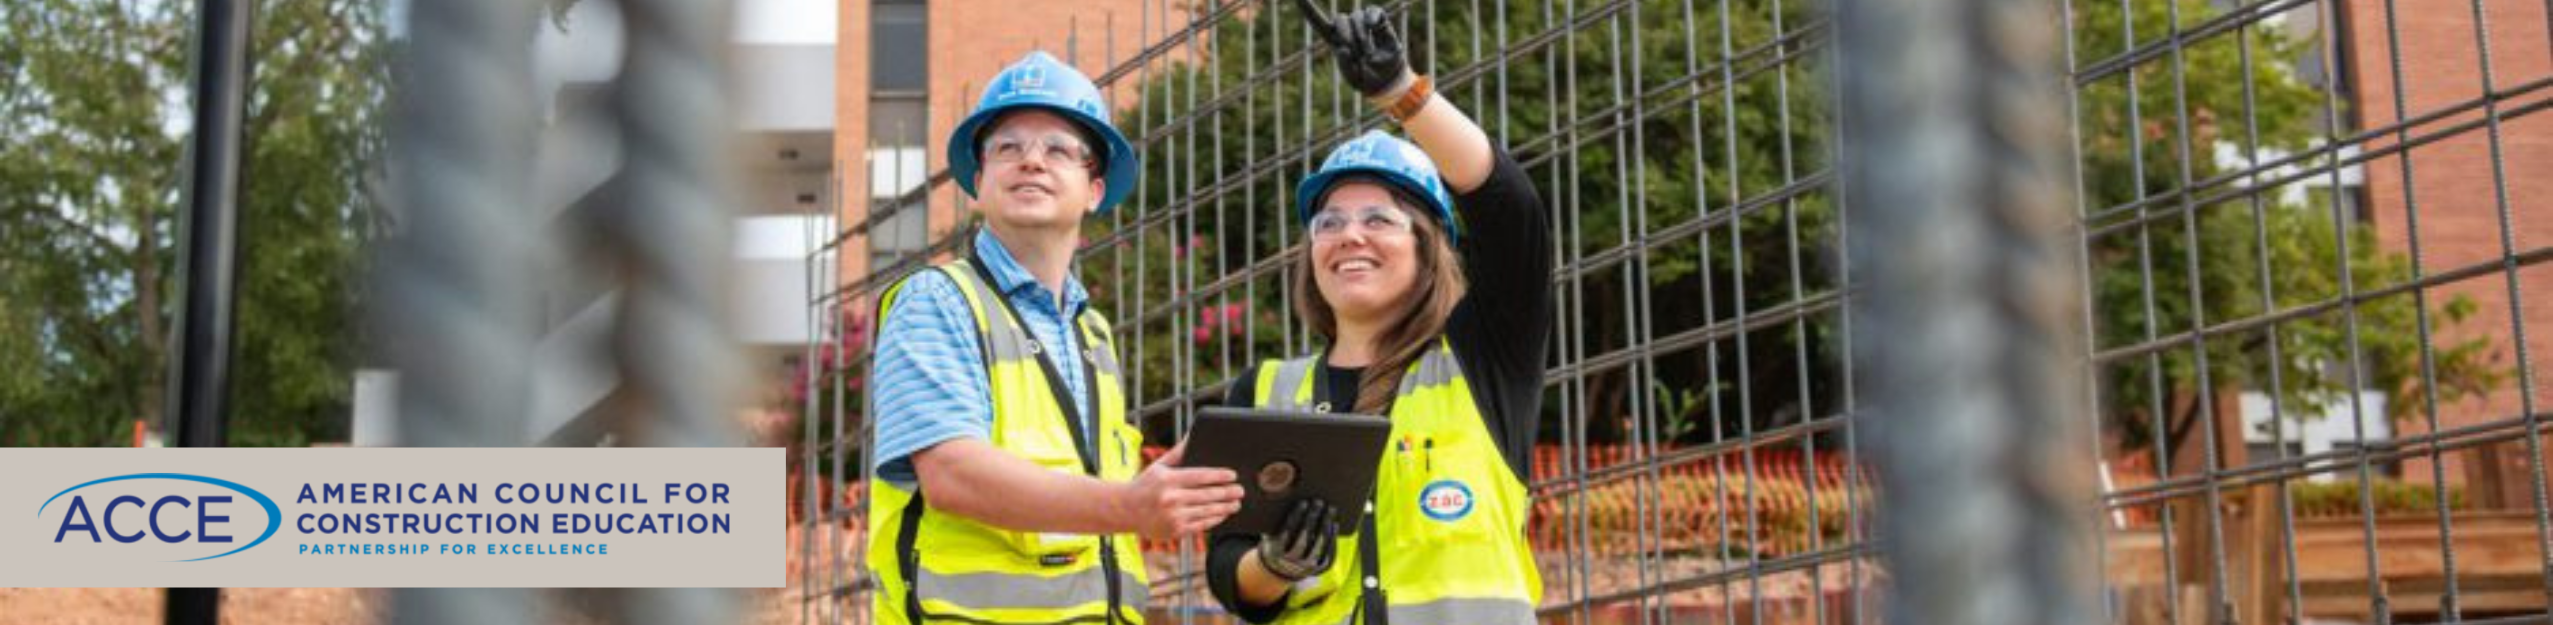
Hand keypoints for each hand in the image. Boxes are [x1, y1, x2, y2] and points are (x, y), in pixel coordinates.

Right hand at [1116, 442, 1245, 539]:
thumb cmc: (1145, 485)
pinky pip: (1201, 525)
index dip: (1219, 476)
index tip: (1232, 475)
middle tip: (1240, 490)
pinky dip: (1214, 519)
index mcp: (1168, 480)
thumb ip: (1178, 452)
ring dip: (1225, 507)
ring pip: (1206, 511)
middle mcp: (1171, 498)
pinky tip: (1223, 514)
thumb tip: (1193, 435)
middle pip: (1207, 494)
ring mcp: (1173, 516)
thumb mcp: (1158, 466)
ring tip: (1236, 503)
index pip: (1200, 476)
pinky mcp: (1175, 530)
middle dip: (1227, 492)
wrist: (1125, 510)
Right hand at [1255, 498, 1339, 581]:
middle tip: (1318, 501)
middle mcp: (1291, 562)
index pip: (1287, 532)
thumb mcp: (1271, 534)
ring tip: (1331, 509)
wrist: (1281, 568)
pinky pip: (1328, 553)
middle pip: (1304, 538)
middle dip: (1312, 518)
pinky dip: (1332, 538)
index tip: (1303, 502)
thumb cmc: (1276, 542)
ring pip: (1318, 545)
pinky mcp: (1319, 568)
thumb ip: (1276, 521)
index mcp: (1276, 552)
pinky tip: (1335, 524)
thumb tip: (1285, 495)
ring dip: (1325, 526)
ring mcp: (1306, 567)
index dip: (1296, 516)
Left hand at [1295, 1, 1411, 98]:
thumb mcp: (1353, 78)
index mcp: (1335, 41)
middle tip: (1355, 52)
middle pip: (1340, 18)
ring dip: (1362, 35)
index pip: (1318, 21)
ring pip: (1356, 16)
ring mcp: (1363, 25)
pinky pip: (1373, 10)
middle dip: (1346, 34)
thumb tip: (1343, 48)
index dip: (1308, 7)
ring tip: (1368, 53)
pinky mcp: (1380, 23)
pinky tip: (1374, 26)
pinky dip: (1372, 17)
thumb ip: (1345, 66)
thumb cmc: (1366, 79)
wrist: (1388, 80)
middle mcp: (1347, 30)